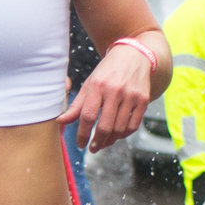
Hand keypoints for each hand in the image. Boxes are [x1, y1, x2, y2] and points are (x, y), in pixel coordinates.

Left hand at [59, 34, 156, 150]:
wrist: (133, 56)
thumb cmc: (107, 72)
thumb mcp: (90, 84)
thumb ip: (77, 105)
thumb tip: (61, 122)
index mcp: (98, 86)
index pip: (88, 116)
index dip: (83, 134)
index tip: (81, 143)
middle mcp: (115, 91)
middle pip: (106, 125)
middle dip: (98, 141)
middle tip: (93, 148)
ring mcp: (131, 96)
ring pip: (120, 128)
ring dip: (111, 140)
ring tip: (104, 143)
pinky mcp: (143, 100)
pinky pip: (134, 125)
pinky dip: (124, 134)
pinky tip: (117, 135)